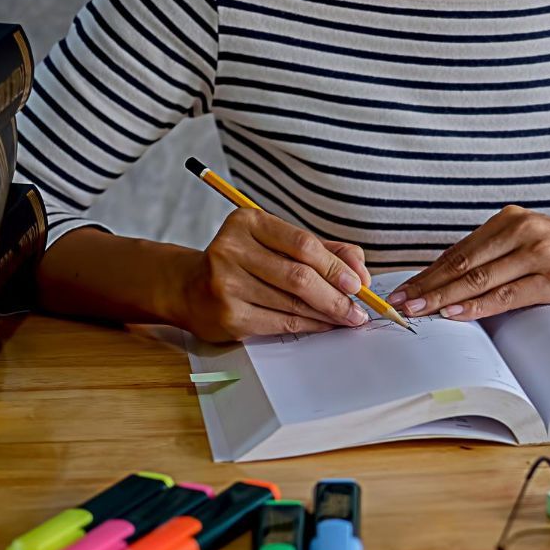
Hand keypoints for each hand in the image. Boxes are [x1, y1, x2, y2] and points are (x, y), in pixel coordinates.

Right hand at [180, 208, 371, 340]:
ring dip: (327, 314)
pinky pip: (281, 324)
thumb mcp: (277, 243)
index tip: (359, 283)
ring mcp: (226, 284)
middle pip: (299, 276)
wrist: (189, 288)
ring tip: (346, 318)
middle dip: (337, 296)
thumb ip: (322, 250)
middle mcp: (232, 250)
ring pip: (293, 303)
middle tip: (358, 309)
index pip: (303, 244)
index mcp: (248, 223)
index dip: (337, 266)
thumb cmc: (244, 262)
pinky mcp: (228, 315)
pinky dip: (310, 326)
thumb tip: (360, 270)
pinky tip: (324, 326)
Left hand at [389, 206, 549, 320]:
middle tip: (398, 303)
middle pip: (462, 262)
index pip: (460, 250)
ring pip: (479, 278)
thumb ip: (504, 256)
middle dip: (426, 285)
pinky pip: (507, 294)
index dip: (429, 272)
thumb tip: (460, 281)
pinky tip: (456, 313)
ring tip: (417, 311)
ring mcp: (539, 252)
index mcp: (514, 220)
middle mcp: (523, 230)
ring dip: (443, 297)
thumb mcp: (540, 245)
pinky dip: (478, 305)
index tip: (405, 289)